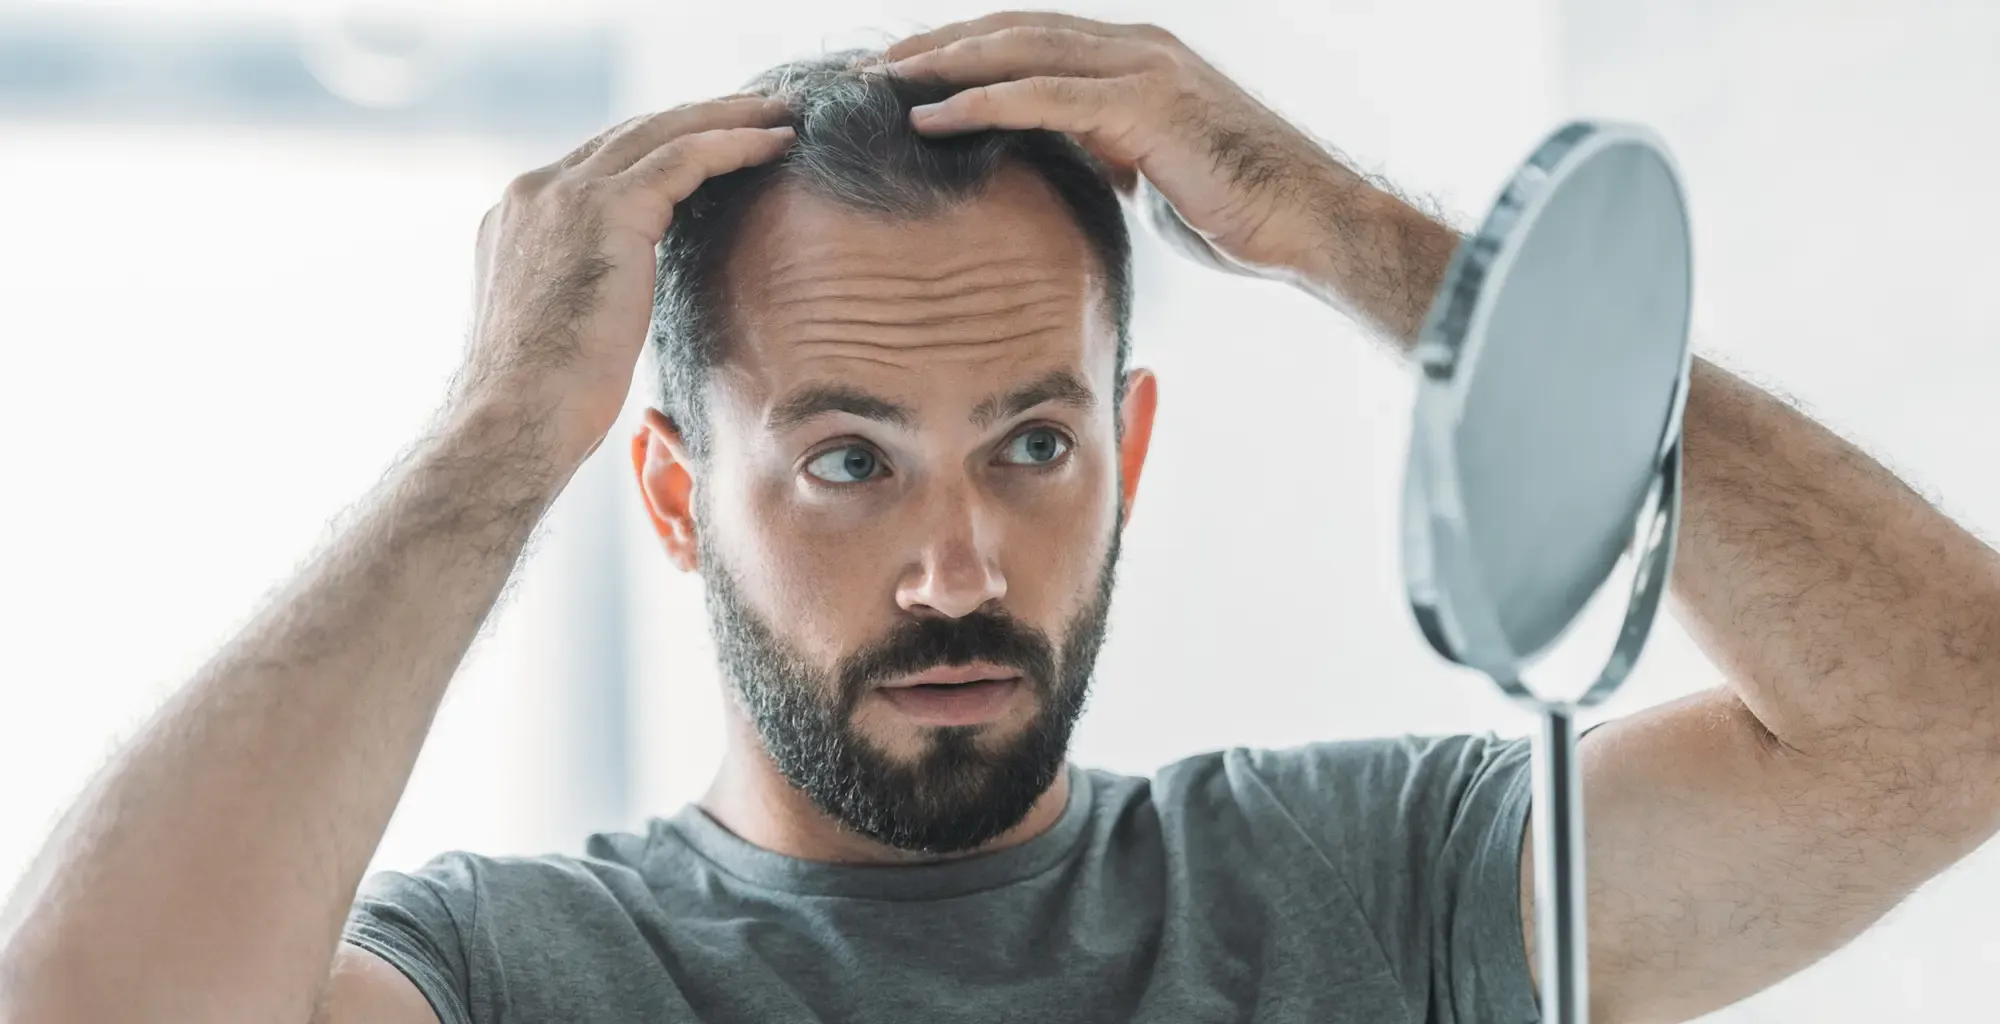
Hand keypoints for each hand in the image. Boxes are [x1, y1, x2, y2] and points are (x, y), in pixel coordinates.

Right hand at [452, 96, 794, 461]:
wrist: (518, 417)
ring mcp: (565, 193)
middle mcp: (534, 191)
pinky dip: (735, 143)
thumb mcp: (560, 329)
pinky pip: (685, 156)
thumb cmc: (544, 404)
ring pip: (661, 132)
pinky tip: (776, 142)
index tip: (710, 145)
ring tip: (780, 113)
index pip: (598, 164)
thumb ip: (583, 291)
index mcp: (517, 219)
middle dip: (698, 117)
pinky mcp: (607, 209)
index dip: (657, 149)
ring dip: (728, 117)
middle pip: (630, 135)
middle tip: (758, 109)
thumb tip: (619, 304)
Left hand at [883, 13, 1364, 282]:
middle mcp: (1136, 48)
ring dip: (943, 65)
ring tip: (880, 84)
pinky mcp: (1145, 105)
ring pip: (1020, 51)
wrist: (1310, 224)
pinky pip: (1044, 97)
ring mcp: (1142, 69)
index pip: (1031, 40)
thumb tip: (1079, 168)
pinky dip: (982, 102)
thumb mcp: (1157, 173)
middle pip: (1013, 31)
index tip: (905, 73)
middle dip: (937, 46)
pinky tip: (932, 118)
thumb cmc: (1242, 208)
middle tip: (869, 69)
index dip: (965, 50)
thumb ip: (1113, 153)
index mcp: (1135, 60)